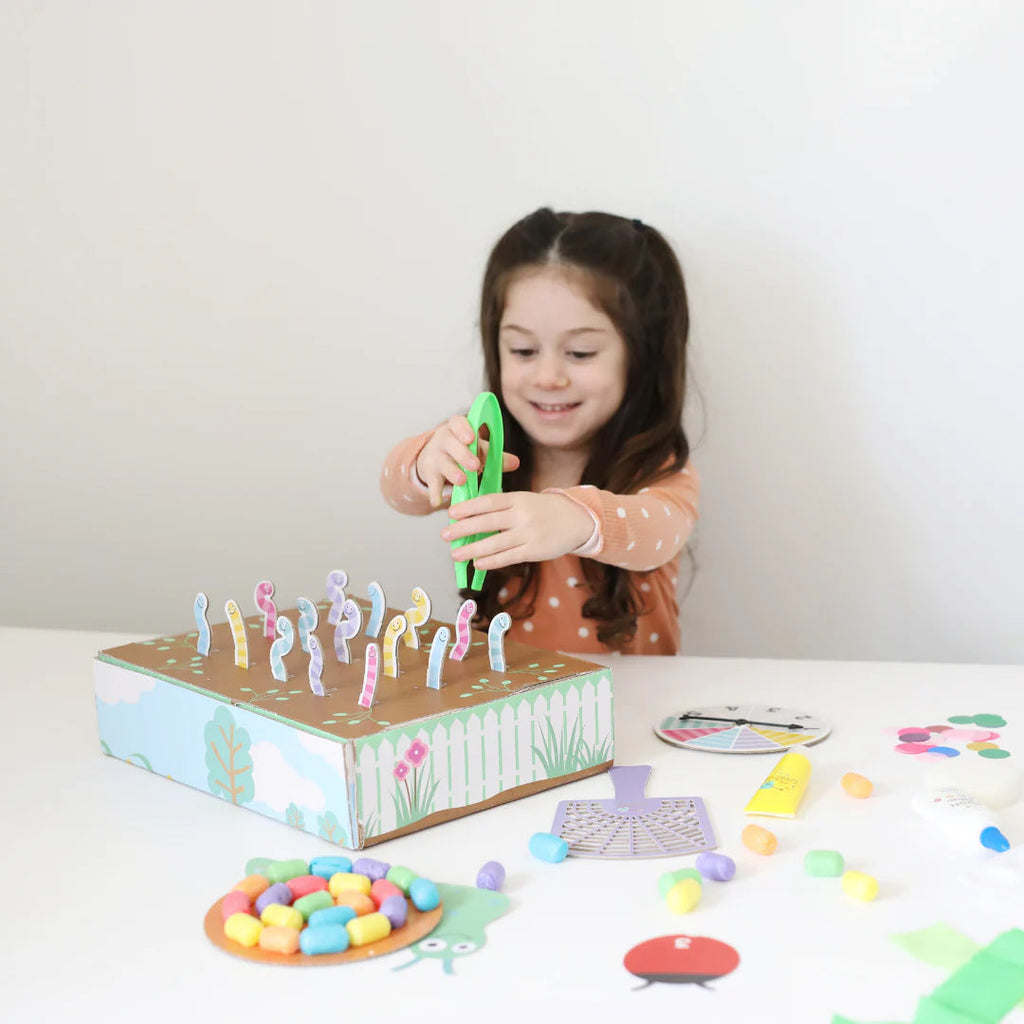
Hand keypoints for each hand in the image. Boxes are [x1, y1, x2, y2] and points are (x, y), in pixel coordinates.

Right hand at [415, 416, 519, 507]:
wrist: (435, 457)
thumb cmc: (463, 449)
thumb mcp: (478, 449)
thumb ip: (494, 455)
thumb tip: (516, 462)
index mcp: (457, 428)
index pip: (458, 423)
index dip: (464, 430)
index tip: (471, 438)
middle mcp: (443, 440)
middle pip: (451, 444)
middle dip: (463, 455)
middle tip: (475, 466)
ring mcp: (435, 456)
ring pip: (443, 463)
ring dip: (452, 472)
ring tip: (462, 481)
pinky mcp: (429, 473)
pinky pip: (432, 483)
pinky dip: (435, 493)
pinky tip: (437, 502)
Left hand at [441, 491, 593, 570]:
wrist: (576, 519)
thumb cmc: (542, 509)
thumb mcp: (524, 499)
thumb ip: (501, 507)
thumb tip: (470, 517)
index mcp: (518, 498)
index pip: (489, 502)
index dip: (468, 508)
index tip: (451, 513)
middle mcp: (522, 515)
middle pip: (487, 523)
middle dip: (463, 529)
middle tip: (444, 535)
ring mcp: (529, 534)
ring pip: (495, 544)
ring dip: (472, 550)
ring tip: (455, 554)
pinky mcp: (534, 551)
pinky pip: (508, 557)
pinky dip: (491, 561)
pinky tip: (477, 563)